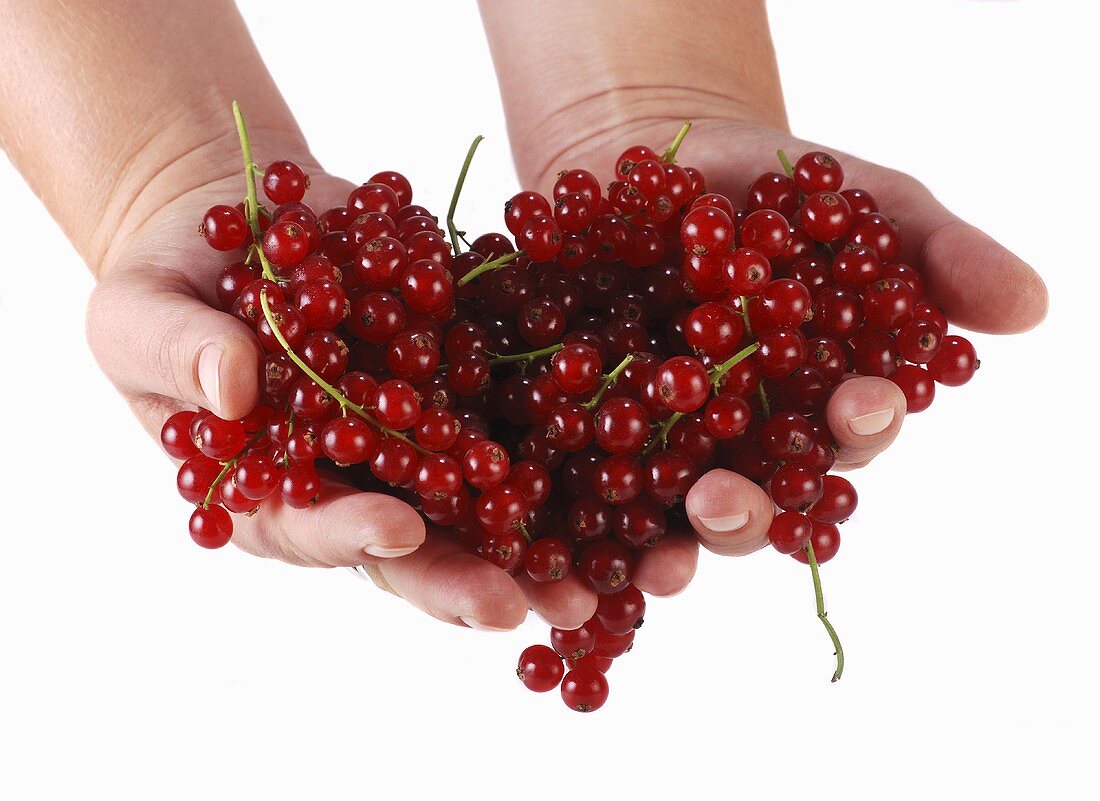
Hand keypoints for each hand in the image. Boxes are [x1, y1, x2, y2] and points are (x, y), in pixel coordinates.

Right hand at [88, 145, 693, 631]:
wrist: (245, 226)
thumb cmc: (171, 284)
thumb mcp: (139, 312)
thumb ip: (172, 351)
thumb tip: (230, 383)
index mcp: (273, 488)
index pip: (308, 529)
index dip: (348, 535)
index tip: (396, 530)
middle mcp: (354, 480)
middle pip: (411, 542)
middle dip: (463, 577)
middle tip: (524, 606)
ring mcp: (415, 439)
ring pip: (477, 502)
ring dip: (535, 540)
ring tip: (596, 575)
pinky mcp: (462, 387)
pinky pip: (513, 422)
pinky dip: (561, 448)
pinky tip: (619, 467)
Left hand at [513, 116, 1047, 557]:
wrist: (656, 160)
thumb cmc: (773, 188)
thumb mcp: (862, 203)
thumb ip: (935, 253)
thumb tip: (1028, 305)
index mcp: (817, 404)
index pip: (849, 436)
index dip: (860, 425)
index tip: (863, 402)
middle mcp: (743, 446)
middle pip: (755, 503)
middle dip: (746, 512)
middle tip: (727, 500)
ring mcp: (662, 450)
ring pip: (665, 517)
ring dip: (661, 546)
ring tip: (653, 558)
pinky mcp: (586, 438)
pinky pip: (577, 486)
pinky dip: (570, 517)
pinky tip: (554, 539)